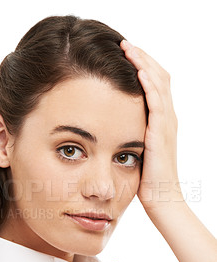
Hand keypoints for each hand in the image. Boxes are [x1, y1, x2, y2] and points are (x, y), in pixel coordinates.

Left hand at [120, 40, 184, 213]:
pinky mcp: (160, 133)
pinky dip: (148, 84)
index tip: (124, 55)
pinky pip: (157, 103)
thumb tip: (113, 127)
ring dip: (143, 63)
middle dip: (142, 58)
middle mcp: (167, 118)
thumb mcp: (138, 151)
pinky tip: (137, 71)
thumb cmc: (147, 179)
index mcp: (161, 120)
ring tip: (127, 48)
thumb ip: (131, 135)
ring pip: (158, 84)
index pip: (155, 84)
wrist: (161, 198)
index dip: (142, 66)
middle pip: (159, 77)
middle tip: (124, 44)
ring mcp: (166, 124)